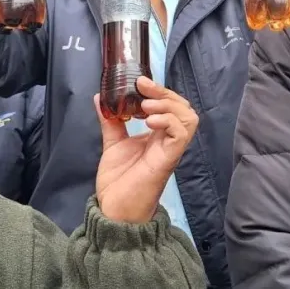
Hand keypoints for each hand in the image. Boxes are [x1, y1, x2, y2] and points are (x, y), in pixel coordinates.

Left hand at [93, 77, 198, 223]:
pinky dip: (168, 122)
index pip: (170, 105)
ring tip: (147, 107)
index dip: (159, 90)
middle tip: (143, 87)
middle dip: (165, 92)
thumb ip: (111, 121)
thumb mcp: (113, 143)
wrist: (115, 209)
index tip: (139, 81)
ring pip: (188, 118)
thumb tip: (101, 97)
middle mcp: (168, 139)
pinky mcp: (169, 159)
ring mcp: (170, 149)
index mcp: (158, 134)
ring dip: (169, 106)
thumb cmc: (118, 181)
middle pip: (182, 107)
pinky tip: (150, 121)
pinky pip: (181, 135)